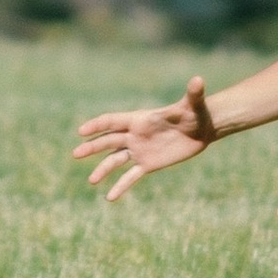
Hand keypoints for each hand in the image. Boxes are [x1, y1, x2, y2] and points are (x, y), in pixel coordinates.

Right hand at [74, 78, 222, 202]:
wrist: (201, 129)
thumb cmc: (195, 113)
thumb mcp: (193, 105)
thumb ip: (193, 93)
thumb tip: (199, 80)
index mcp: (140, 119)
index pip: (113, 121)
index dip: (98, 125)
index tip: (82, 131)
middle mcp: (135, 135)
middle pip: (109, 141)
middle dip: (92, 147)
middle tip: (76, 154)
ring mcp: (140, 150)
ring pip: (116, 160)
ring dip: (103, 169)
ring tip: (91, 181)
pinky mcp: (148, 164)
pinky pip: (131, 176)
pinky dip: (120, 186)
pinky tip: (110, 198)